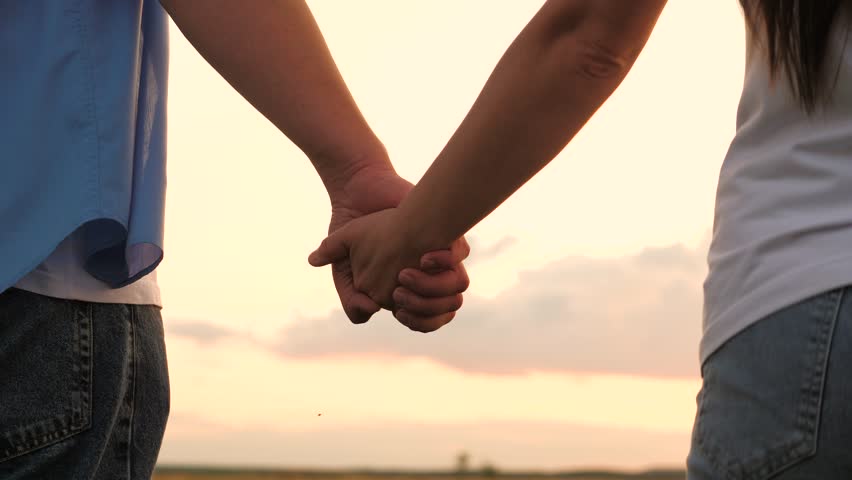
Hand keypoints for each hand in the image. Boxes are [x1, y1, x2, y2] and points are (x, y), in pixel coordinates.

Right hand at [310, 207, 465, 332]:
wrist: (360, 197)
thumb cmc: (354, 235)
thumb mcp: (343, 267)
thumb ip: (350, 296)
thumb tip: (370, 311)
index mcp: (407, 289)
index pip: (424, 318)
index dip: (415, 320)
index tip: (399, 310)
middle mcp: (427, 275)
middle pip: (444, 306)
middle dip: (424, 307)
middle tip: (399, 292)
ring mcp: (439, 255)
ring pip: (456, 285)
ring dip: (435, 287)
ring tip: (405, 275)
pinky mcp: (445, 232)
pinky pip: (459, 253)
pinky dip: (446, 259)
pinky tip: (425, 257)